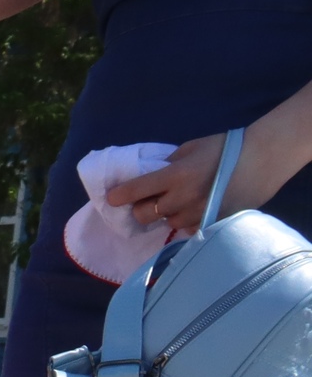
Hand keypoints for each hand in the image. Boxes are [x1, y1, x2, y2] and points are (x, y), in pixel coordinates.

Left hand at [108, 127, 295, 235]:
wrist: (265, 158)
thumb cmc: (228, 147)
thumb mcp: (192, 148)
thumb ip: (169, 163)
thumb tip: (152, 175)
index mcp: (175, 175)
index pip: (136, 191)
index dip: (119, 196)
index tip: (112, 199)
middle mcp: (182, 198)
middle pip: (144, 215)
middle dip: (141, 209)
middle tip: (149, 201)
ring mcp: (196, 214)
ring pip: (167, 223)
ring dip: (167, 215)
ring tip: (182, 202)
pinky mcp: (211, 224)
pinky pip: (188, 229)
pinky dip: (187, 222)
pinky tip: (197, 209)